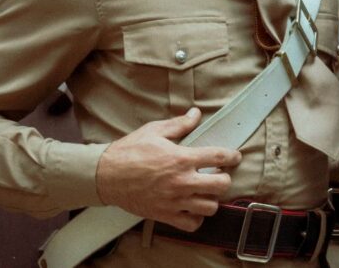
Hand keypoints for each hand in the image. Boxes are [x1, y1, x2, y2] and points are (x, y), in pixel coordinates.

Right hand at [96, 107, 241, 230]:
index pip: (219, 156)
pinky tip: (193, 208)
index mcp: (182, 158)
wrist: (104, 176)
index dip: (232, 156)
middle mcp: (182, 181)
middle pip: (221, 185)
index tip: (235, 157)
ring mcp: (174, 201)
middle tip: (218, 175)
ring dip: (211, 199)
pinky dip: (196, 218)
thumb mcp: (154, 131)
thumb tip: (196, 113)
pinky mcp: (164, 215)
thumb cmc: (129, 151)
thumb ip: (179, 124)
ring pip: (210, 207)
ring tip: (205, 192)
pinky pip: (192, 224)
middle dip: (225, 178)